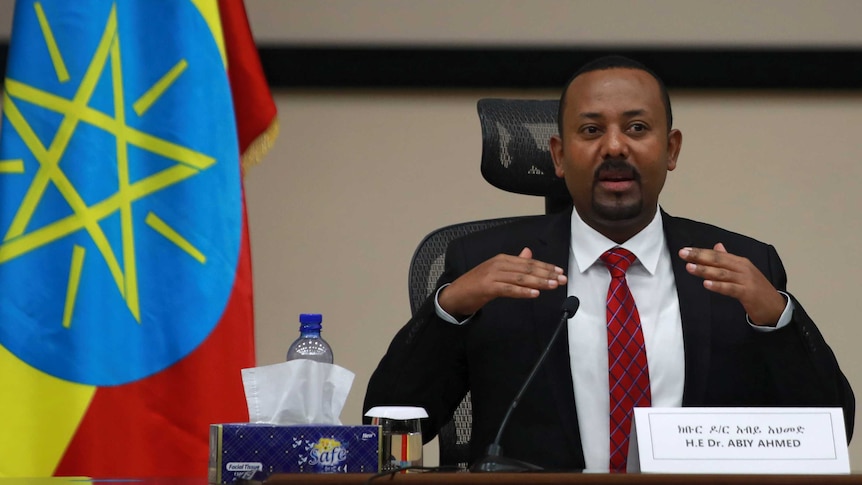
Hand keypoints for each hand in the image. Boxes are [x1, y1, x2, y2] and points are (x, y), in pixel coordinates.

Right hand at [438, 247, 566, 316]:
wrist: (456, 294)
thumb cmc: (477, 284)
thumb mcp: (497, 271)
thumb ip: (514, 263)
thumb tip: (528, 253)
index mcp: (502, 259)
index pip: (528, 262)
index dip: (545, 267)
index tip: (560, 272)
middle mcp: (499, 264)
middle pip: (527, 268)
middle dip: (546, 274)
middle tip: (562, 279)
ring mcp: (492, 275)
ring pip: (520, 278)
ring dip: (539, 282)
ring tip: (553, 285)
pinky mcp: (487, 287)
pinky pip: (509, 289)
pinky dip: (523, 291)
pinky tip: (534, 293)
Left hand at [679, 243, 786, 325]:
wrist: (776, 308)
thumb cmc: (757, 290)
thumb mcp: (743, 272)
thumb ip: (728, 260)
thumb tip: (717, 247)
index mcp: (740, 262)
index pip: (717, 255)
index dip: (701, 252)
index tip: (685, 250)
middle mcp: (743, 268)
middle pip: (718, 260)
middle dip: (699, 257)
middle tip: (683, 254)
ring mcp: (746, 280)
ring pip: (722, 273)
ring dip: (705, 270)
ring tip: (690, 267)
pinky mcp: (748, 293)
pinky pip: (730, 288)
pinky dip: (718, 286)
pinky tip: (706, 284)